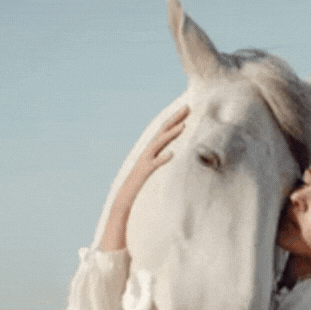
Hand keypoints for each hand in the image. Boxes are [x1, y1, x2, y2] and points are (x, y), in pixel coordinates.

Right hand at [101, 105, 188, 250]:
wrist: (122, 202)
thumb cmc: (139, 187)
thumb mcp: (151, 169)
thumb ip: (159, 159)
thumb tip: (171, 152)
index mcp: (149, 151)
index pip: (163, 132)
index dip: (174, 120)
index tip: (186, 110)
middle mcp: (146, 153)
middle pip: (161, 132)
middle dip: (174, 119)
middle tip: (188, 108)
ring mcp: (144, 162)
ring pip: (158, 145)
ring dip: (170, 135)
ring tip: (183, 126)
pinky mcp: (143, 174)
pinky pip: (153, 165)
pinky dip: (161, 159)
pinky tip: (171, 154)